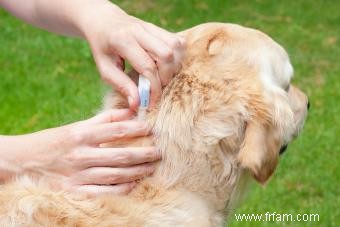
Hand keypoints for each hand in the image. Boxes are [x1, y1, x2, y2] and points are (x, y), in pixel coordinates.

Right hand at [0, 109, 160, 196]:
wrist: (23, 163)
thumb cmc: (53, 142)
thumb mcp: (76, 126)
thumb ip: (103, 119)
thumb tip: (129, 112)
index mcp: (81, 135)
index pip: (116, 130)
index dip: (137, 129)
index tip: (151, 130)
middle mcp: (81, 155)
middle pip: (121, 155)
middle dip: (144, 154)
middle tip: (159, 152)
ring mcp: (79, 176)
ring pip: (116, 175)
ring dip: (138, 171)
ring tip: (152, 167)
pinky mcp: (76, 192)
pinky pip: (105, 192)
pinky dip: (122, 188)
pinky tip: (135, 183)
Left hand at [76, 1, 184, 108]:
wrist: (102, 20)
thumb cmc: (102, 47)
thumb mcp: (104, 68)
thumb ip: (121, 85)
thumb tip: (137, 103)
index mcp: (122, 40)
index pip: (147, 66)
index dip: (153, 88)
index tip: (152, 102)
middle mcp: (139, 30)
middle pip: (166, 54)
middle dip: (166, 76)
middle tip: (157, 86)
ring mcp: (150, 27)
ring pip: (175, 46)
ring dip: (174, 65)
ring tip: (162, 75)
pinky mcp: (158, 27)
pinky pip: (177, 41)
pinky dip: (177, 55)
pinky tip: (166, 64)